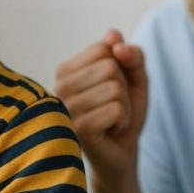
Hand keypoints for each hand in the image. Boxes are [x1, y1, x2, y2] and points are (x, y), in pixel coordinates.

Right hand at [55, 30, 146, 178]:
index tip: (111, 89)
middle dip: (123, 89)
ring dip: (124, 107)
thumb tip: (115, 38)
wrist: (119, 154)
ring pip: (114, 89)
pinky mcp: (77, 129)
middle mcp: (59, 87)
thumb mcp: (134, 79)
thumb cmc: (122, 113)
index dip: (120, 67)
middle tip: (112, 107)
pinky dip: (123, 120)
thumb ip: (131, 55)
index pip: (104, 48)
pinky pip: (115, 110)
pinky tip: (111, 130)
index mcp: (66, 71)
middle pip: (110, 67)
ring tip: (111, 119)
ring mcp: (65, 108)